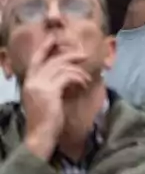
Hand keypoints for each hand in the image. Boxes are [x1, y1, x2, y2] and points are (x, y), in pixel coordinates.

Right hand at [20, 37, 92, 159]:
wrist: (40, 135)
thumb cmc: (46, 119)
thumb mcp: (45, 98)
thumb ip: (50, 85)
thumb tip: (66, 75)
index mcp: (29, 82)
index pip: (36, 59)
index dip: (46, 47)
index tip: (56, 39)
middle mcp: (32, 81)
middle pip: (53, 60)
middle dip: (70, 55)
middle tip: (84, 55)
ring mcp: (39, 86)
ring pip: (62, 67)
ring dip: (78, 71)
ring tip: (86, 79)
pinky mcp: (50, 91)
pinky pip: (67, 76)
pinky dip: (78, 78)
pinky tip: (84, 84)